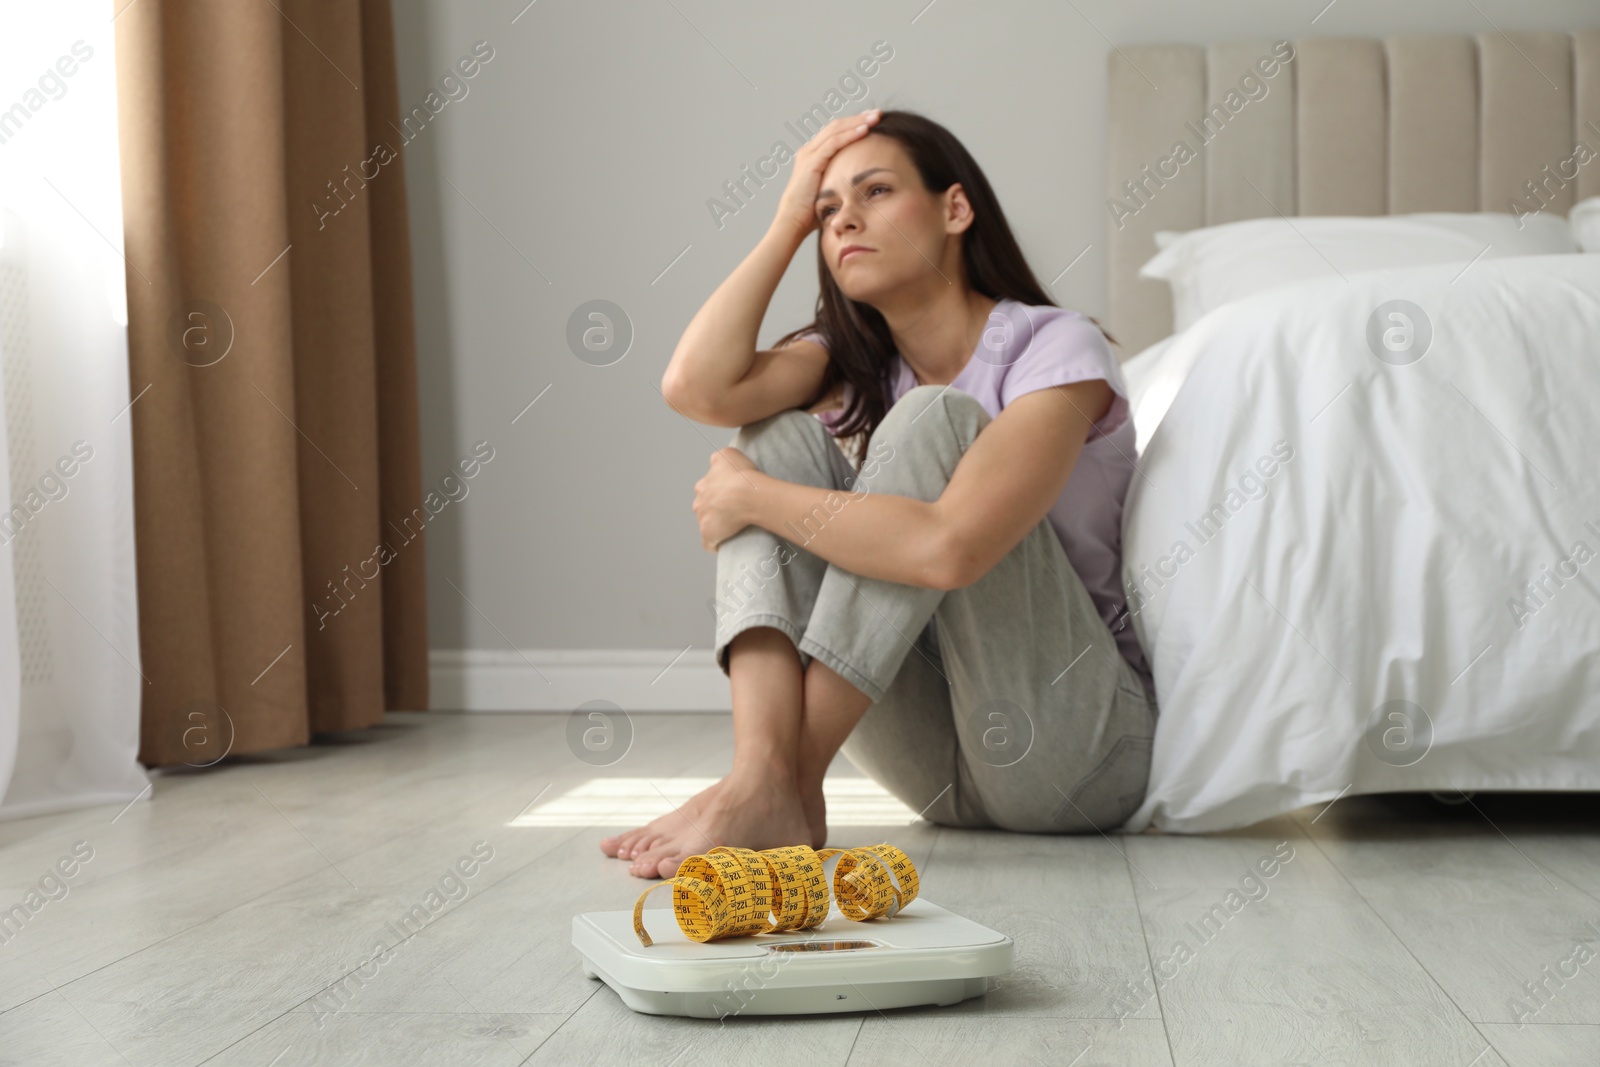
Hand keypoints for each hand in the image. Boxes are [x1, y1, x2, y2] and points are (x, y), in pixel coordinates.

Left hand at [694, 447, 762, 550]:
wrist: (748, 494)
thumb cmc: (742, 474)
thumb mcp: (728, 454)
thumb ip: (719, 458)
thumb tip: (716, 462)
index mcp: (703, 485)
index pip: (706, 490)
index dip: (718, 493)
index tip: (730, 496)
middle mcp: (699, 501)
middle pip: (704, 507)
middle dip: (715, 509)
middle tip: (734, 511)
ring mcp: (703, 519)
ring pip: (707, 524)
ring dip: (717, 526)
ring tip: (734, 527)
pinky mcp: (708, 535)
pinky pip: (710, 543)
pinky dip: (716, 544)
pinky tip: (726, 542)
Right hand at [771, 108, 883, 240]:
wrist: (792, 223)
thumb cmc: (811, 214)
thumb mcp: (830, 192)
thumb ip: (840, 182)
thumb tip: (860, 186)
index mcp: (813, 156)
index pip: (836, 132)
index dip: (854, 124)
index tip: (873, 121)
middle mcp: (809, 150)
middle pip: (837, 126)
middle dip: (858, 118)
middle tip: (877, 113)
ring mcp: (809, 154)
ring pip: (836, 130)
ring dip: (857, 122)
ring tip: (876, 117)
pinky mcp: (811, 162)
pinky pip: (833, 143)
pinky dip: (850, 135)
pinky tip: (865, 130)